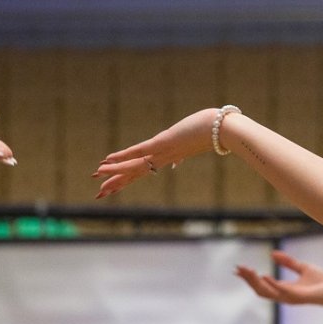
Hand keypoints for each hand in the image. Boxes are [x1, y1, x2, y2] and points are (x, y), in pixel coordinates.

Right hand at [92, 107, 221, 197]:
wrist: (226, 129)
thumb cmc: (214, 131)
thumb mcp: (195, 141)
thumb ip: (183, 151)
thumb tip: (178, 159)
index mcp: (170, 158)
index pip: (145, 171)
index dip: (128, 179)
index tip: (113, 188)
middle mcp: (165, 158)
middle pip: (136, 173)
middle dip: (117, 183)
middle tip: (100, 194)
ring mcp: (163, 152)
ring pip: (134, 165)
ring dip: (114, 171)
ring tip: (96, 177)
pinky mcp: (164, 143)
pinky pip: (138, 152)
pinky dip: (122, 157)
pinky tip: (107, 161)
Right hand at [235, 250, 322, 308]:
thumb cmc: (322, 281)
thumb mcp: (303, 267)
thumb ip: (288, 262)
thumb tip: (273, 254)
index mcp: (284, 289)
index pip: (262, 285)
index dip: (249, 278)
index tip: (238, 270)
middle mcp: (283, 295)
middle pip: (260, 289)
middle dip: (248, 279)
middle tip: (238, 269)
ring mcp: (289, 297)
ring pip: (267, 291)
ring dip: (255, 281)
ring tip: (247, 270)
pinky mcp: (297, 296)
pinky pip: (282, 290)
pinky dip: (272, 284)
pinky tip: (264, 276)